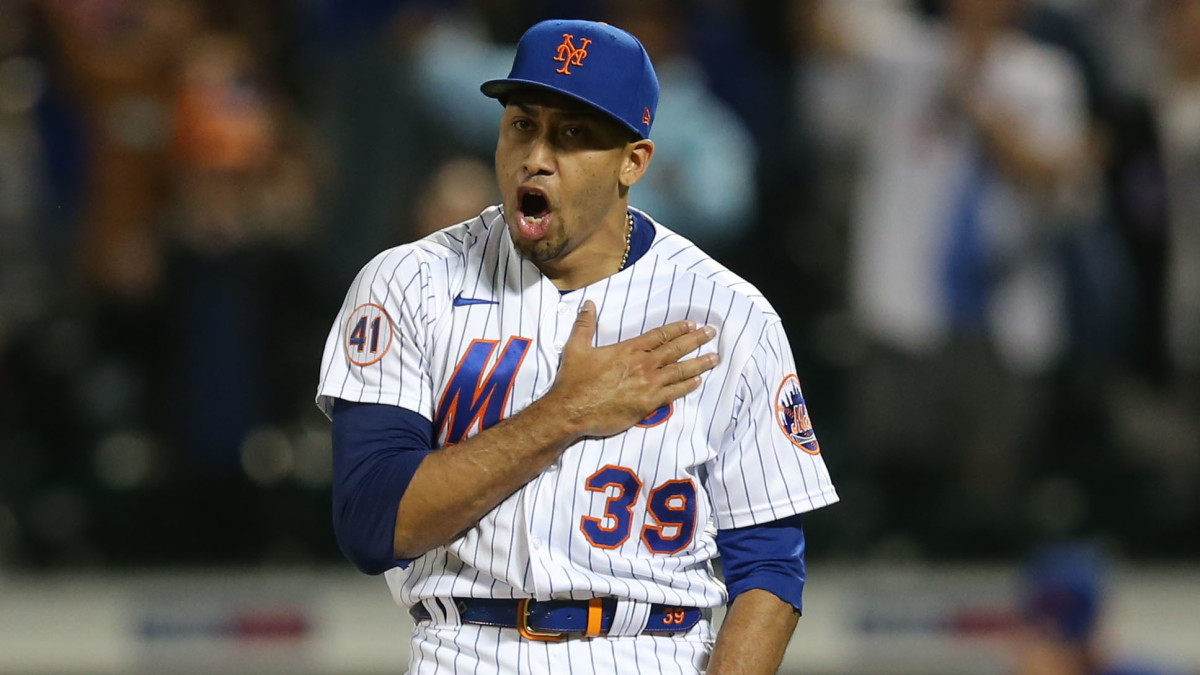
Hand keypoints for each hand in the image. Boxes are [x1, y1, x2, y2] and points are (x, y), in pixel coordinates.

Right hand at [546, 300, 719, 438]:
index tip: (692, 324)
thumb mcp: (576, 347)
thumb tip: (589, 304)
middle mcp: (642, 364)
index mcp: (628, 349)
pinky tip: (698, 382)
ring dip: (699, 363)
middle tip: (712, 333)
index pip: (659, 335)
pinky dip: (687, 386)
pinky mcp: (648, 403)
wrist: (572, 410)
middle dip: (696, 340)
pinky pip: (674, 393)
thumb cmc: (573, 381)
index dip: (677, 329)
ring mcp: (648, 384)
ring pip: (680, 371)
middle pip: (676, 349)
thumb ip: (585, 324)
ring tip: (714, 358)